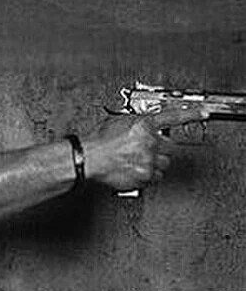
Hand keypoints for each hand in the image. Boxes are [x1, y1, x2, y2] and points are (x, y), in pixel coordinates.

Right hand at [83, 105, 205, 191]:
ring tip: (137, 161)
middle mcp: (149, 143)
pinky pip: (154, 177)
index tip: (203, 113)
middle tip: (145, 149)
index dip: (191, 114)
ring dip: (154, 163)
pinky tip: (133, 170)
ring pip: (164, 164)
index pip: (173, 117)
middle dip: (159, 148)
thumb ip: (137, 123)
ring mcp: (148, 162)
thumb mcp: (118, 122)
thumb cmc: (98, 141)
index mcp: (144, 125)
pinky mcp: (144, 177)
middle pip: (169, 147)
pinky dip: (146, 175)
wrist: (87, 159)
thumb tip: (145, 125)